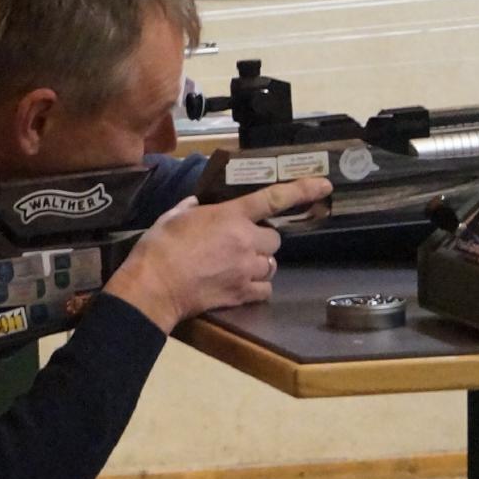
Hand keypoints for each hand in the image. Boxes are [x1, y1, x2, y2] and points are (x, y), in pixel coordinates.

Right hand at [105, 175, 332, 329]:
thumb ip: (192, 208)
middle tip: (244, 245)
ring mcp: (246, 269)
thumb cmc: (159, 248)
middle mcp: (245, 240)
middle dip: (263, 241)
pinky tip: (243, 285)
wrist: (154, 286)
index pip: (274, 199)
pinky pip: (265, 289)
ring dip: (261, 264)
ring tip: (241, 267)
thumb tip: (198, 205)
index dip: (303, 190)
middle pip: (274, 240)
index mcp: (230, 216)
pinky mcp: (241, 293)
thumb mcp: (173, 217)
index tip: (324, 185)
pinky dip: (258, 287)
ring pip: (271, 265)